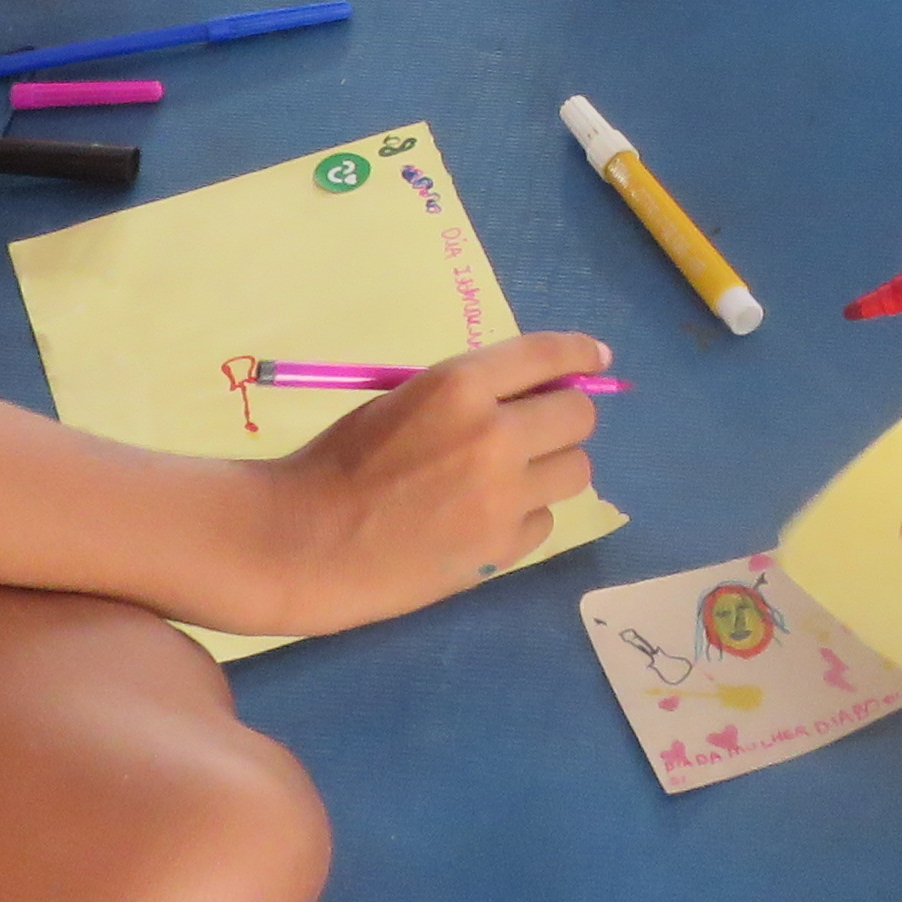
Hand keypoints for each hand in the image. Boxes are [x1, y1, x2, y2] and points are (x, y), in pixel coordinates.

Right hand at [264, 331, 609, 632]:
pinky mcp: (504, 549)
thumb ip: (469, 394)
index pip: (547, 355)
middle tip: (540, 429)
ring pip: (576, 471)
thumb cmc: (340, 462)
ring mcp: (505, 497)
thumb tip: (533, 393)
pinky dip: (524, 516)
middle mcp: (495, 435)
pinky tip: (485, 520)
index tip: (597, 358)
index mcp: (461, 386)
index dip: (580, 353)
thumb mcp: (405, 400)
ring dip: (552, 467)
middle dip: (564, 416)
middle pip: (578, 414)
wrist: (304, 540)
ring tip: (511, 478)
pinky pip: (544, 521)